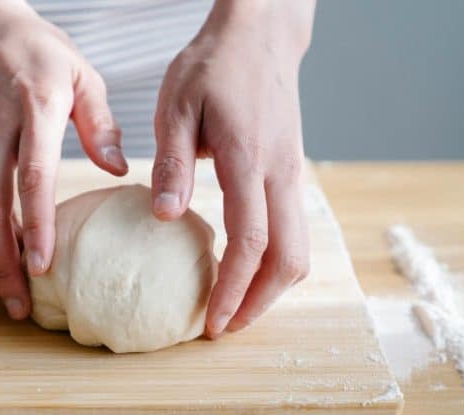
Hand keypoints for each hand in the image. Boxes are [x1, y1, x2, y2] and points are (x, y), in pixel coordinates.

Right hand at [0, 0, 127, 318]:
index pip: (33, 178)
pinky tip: (4, 256)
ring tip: (12, 295)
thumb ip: (99, 123)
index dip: (38, 225)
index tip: (43, 266)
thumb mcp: (80, 72)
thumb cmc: (34, 49)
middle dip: (4, 262)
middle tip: (21, 307)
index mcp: (35, 109)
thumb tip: (116, 171)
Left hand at [151, 0, 314, 337]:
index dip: (234, 288)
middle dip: (259, 303)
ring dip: (269, 287)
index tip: (211, 321)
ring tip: (231, 308)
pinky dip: (273, 262)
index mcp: (249, 159)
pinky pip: (293, 230)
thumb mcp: (176, 107)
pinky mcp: (291, 173)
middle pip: (289, 258)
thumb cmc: (211, 68)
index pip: (252, 239)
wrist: (259, 36)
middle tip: (222, 329)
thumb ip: (172, 163)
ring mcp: (293, 174)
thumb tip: (164, 217)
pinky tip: (242, 270)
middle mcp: (282, 173)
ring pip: (298, 249)